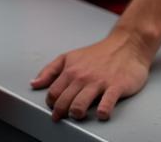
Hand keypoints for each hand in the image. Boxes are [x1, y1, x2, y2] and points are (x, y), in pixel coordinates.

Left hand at [30, 28, 152, 121]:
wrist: (127, 45)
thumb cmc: (98, 54)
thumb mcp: (70, 57)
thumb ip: (51, 70)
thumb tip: (34, 84)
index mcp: (71, 70)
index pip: (53, 93)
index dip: (52, 104)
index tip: (56, 109)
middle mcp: (82, 76)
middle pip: (64, 101)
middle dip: (62, 112)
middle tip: (67, 115)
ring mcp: (99, 81)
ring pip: (80, 104)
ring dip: (76, 113)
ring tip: (80, 114)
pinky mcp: (116, 86)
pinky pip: (107, 102)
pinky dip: (102, 111)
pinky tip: (102, 114)